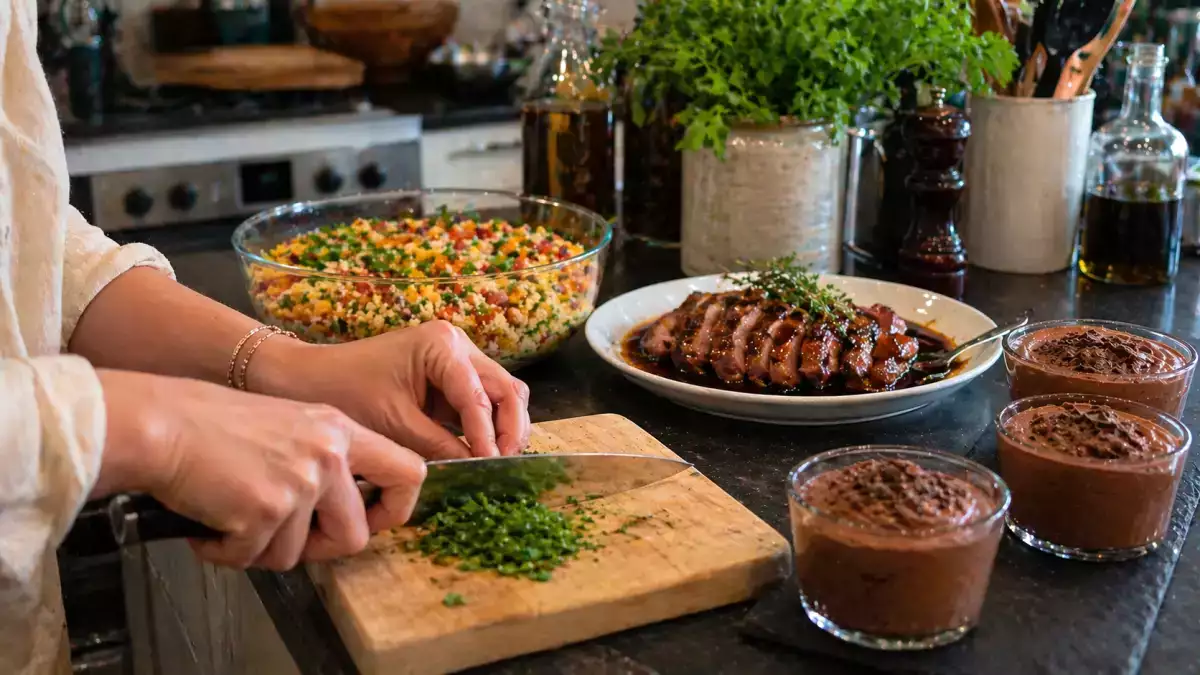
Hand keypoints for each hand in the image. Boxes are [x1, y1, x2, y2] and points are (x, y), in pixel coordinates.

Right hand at [94, 369, 425, 569]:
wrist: (161, 423)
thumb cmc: (212, 425)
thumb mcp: (290, 425)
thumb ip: (324, 461)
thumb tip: (343, 514)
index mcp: (340, 430)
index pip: (410, 471)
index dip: (395, 509)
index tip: (372, 521)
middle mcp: (329, 455)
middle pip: (355, 536)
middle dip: (318, 549)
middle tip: (282, 537)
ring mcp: (300, 482)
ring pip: (297, 554)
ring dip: (261, 548)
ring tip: (231, 516)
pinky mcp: (266, 510)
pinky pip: (253, 558)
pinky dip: (226, 551)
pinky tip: (209, 522)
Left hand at [253, 321, 531, 459]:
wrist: (311, 378)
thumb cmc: (346, 391)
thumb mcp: (394, 423)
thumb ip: (439, 445)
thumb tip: (477, 467)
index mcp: (442, 345)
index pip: (479, 394)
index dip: (488, 433)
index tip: (490, 464)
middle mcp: (457, 344)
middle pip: (505, 387)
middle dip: (510, 427)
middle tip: (504, 463)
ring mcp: (457, 359)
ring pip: (502, 393)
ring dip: (505, 426)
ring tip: (497, 460)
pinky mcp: (451, 378)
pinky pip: (484, 401)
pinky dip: (489, 425)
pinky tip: (484, 452)